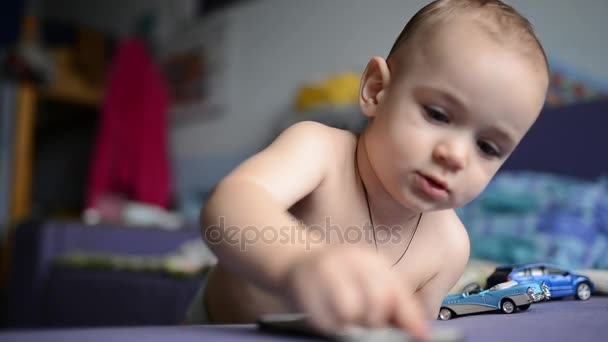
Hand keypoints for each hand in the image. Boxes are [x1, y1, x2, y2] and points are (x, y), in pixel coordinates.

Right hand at [282, 246, 427, 338]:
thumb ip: (393, 298)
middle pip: (377, 300)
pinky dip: (333, 326)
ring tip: (347, 318)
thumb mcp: (366, 277)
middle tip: (369, 323)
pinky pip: (327, 321)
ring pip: (352, 311)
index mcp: (368, 260)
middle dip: (377, 320)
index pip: (396, 290)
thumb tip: (418, 329)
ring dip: (353, 323)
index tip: (420, 336)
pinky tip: (330, 317)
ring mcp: (325, 274)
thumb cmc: (336, 275)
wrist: (294, 261)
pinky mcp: (305, 290)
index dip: (410, 316)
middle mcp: (348, 262)